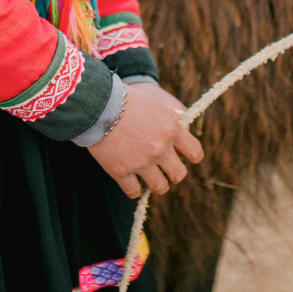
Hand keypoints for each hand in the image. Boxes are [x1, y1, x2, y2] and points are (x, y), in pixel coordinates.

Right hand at [88, 82, 203, 198]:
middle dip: (174, 174)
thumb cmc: (126, 99)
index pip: (195, 152)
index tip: (185, 157)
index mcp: (171, 130)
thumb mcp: (155, 103)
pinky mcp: (121, 172)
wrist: (97, 104)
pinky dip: (134, 189)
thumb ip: (171, 116)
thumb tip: (183, 120)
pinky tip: (131, 182)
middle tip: (165, 170)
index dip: (192, 157)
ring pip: (160, 187)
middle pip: (179, 174)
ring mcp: (141, 163)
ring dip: (157, 184)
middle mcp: (160, 149)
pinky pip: (134, 192)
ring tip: (149, 178)